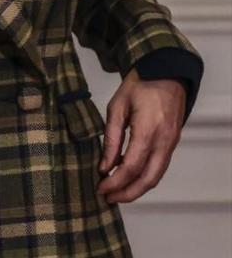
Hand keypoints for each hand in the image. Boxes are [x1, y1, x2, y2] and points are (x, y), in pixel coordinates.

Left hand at [97, 71, 185, 203]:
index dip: (115, 181)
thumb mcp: (116, 107)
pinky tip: (129, 178)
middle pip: (148, 178)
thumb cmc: (138, 86)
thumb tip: (104, 166)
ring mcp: (171, 143)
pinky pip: (160, 167)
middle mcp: (163, 141)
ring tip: (117, 193)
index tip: (100, 188)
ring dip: (137, 189)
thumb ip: (110, 138)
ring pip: (157, 176)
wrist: (166, 73)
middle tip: (108, 198)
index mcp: (147, 131)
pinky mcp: (172, 143)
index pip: (131, 166)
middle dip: (128, 193)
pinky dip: (145, 177)